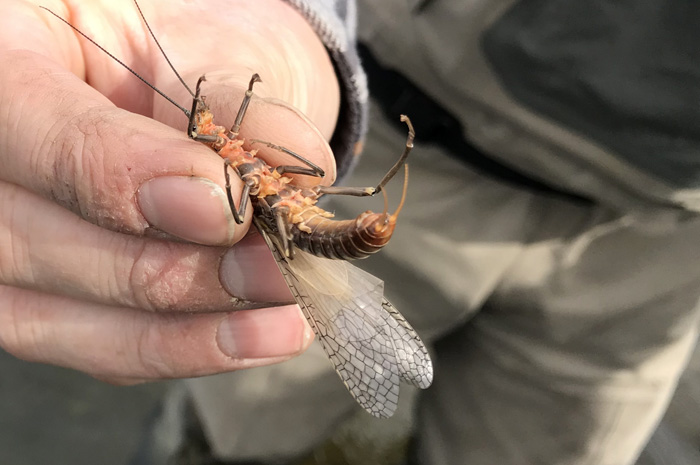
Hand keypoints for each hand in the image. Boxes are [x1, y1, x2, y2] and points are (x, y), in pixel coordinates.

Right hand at [0, 0, 339, 383]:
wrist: (201, 86)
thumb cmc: (196, 55)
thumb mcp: (217, 50)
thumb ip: (235, 112)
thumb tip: (276, 179)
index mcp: (8, 57)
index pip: (30, 126)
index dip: (122, 176)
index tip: (225, 205)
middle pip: (33, 239)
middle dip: (170, 269)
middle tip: (276, 268)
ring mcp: (4, 243)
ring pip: (61, 315)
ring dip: (187, 324)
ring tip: (285, 316)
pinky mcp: (45, 302)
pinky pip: (99, 348)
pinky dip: (185, 349)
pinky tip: (260, 337)